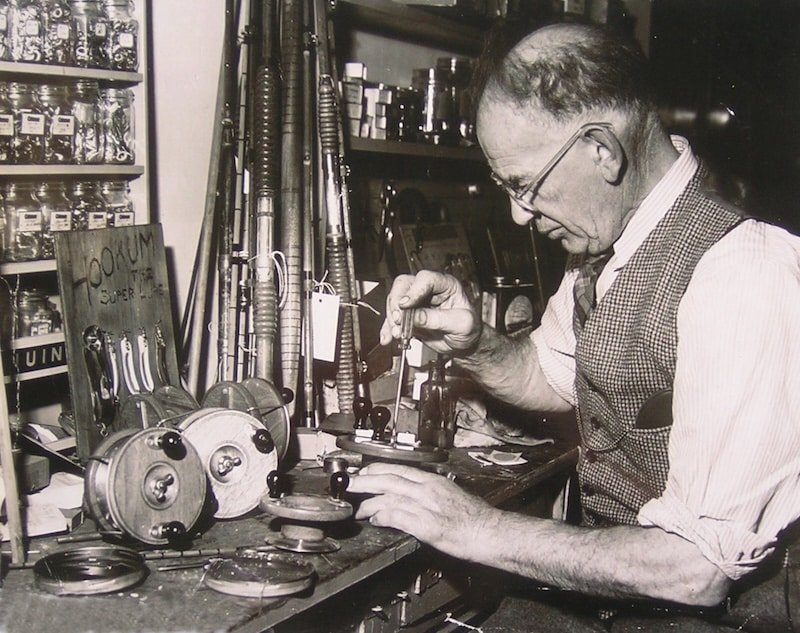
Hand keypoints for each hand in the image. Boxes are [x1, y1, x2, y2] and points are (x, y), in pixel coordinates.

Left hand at [348, 462, 497, 560]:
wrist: (490, 532)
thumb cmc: (474, 517)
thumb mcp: (451, 494)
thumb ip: (430, 491)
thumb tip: (411, 492)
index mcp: (433, 480)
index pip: (398, 469)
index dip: (376, 470)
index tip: (362, 472)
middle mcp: (428, 489)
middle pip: (389, 479)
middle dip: (365, 481)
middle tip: (349, 484)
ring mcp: (427, 506)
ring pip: (389, 496)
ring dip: (369, 501)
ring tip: (357, 508)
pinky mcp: (427, 525)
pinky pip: (398, 516)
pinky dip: (382, 517)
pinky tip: (374, 520)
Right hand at [379, 271, 481, 355]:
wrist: (465, 344)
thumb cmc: (469, 329)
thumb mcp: (461, 324)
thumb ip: (438, 319)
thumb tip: (415, 317)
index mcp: (446, 285)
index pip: (426, 279)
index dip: (414, 290)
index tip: (406, 304)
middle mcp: (429, 290)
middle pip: (404, 285)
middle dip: (397, 302)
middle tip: (398, 319)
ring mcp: (416, 303)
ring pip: (395, 301)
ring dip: (392, 318)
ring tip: (397, 333)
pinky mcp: (409, 316)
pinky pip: (393, 319)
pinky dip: (387, 328)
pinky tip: (387, 337)